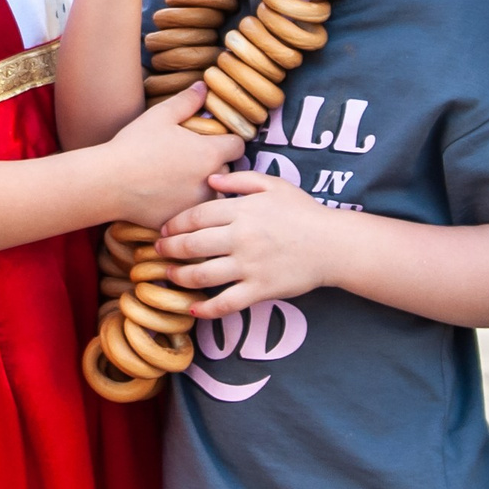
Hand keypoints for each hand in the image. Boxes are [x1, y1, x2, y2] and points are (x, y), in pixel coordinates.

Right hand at [100, 84, 244, 226]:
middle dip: (216, 165)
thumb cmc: (134, 145)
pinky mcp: (183, 220)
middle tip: (193, 160)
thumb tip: (204, 86)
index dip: (228, 141)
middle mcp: (210, 181)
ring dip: (206, 188)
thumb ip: (187, 100)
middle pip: (228, 171)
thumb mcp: (160, 115)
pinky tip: (169, 198)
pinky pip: (194, 213)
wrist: (108, 182)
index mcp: (209, 153)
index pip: (237, 146)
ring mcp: (197, 204)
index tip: (214, 141)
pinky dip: (187, 206)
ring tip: (183, 181)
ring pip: (214, 195)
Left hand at [155, 169, 339, 316]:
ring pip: (203, 275)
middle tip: (156, 252)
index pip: (197, 216)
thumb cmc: (303, 212)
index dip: (175, 224)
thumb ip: (241, 181)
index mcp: (243, 210)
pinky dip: (206, 309)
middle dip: (169, 249)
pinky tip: (193, 309)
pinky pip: (226, 303)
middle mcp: (241, 238)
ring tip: (168, 275)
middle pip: (193, 245)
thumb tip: (211, 179)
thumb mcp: (274, 185)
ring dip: (179, 276)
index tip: (164, 230)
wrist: (333, 244)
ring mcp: (250, 266)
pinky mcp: (260, 289)